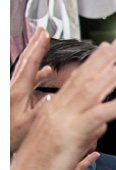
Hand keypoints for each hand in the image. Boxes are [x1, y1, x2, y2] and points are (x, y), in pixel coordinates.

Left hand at [10, 28, 53, 153]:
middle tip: (42, 33)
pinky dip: (37, 74)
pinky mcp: (14, 100)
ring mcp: (13, 94)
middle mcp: (13, 90)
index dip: (38, 48)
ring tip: (43, 50)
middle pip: (25, 62)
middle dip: (35, 46)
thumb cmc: (8, 136)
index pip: (30, 64)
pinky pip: (27, 81)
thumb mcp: (28, 125)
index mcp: (18, 92)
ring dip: (36, 58)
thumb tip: (55, 97)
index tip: (44, 35)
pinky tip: (44, 74)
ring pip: (25, 70)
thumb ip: (42, 110)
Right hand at [10, 38, 115, 169]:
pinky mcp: (72, 132)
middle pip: (84, 78)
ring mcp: (64, 119)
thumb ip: (82, 146)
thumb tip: (95, 147)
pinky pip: (99, 114)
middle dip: (105, 59)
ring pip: (92, 90)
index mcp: (55, 112)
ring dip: (114, 75)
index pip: (77, 82)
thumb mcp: (67, 155)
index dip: (93, 65)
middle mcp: (58, 110)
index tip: (107, 52)